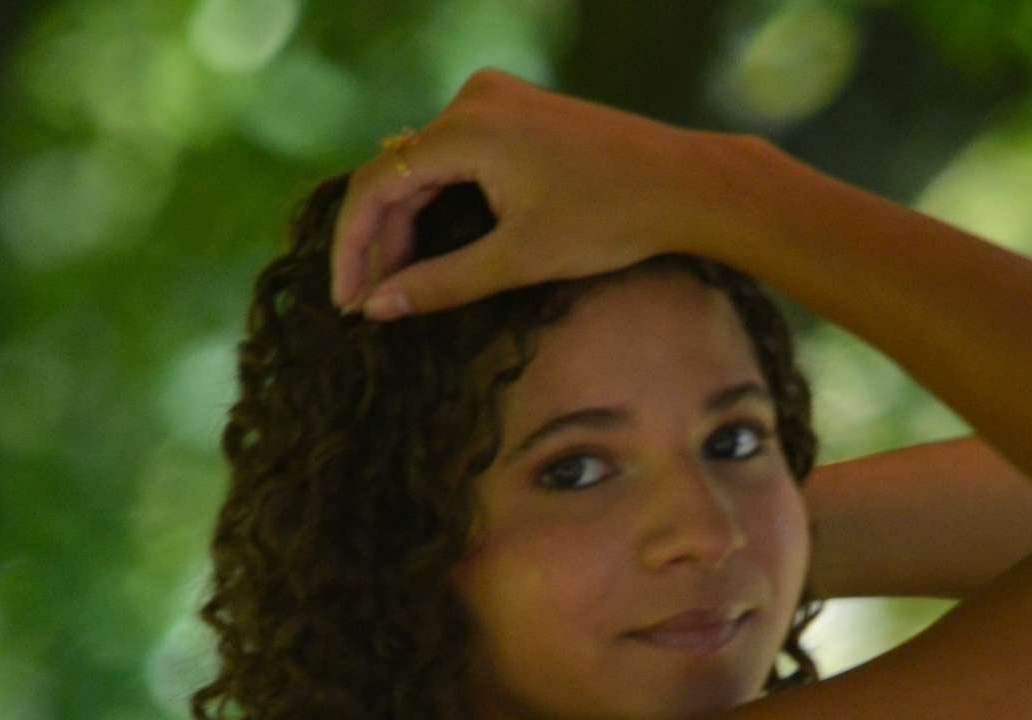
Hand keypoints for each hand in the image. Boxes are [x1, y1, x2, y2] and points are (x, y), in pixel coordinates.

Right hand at [328, 68, 712, 318]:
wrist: (686, 183)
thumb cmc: (611, 220)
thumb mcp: (518, 260)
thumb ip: (440, 284)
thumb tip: (377, 308)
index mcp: (467, 127)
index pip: (377, 185)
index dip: (353, 248)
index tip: (345, 302)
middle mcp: (474, 99)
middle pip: (398, 174)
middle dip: (379, 242)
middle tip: (368, 305)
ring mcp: (496, 99)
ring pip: (426, 168)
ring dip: (407, 225)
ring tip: (394, 287)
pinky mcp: (516, 112)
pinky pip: (455, 157)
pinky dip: (439, 203)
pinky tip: (429, 250)